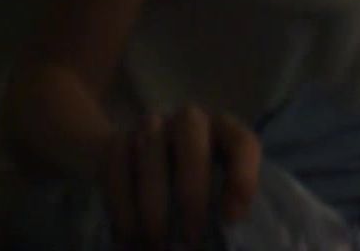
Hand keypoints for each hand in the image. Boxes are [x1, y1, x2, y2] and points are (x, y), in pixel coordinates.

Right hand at [100, 105, 260, 249]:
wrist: (147, 169)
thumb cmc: (195, 188)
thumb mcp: (217, 193)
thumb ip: (225, 204)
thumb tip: (226, 229)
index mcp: (224, 130)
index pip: (242, 141)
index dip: (242, 175)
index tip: (232, 218)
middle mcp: (189, 120)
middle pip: (191, 129)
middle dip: (192, 188)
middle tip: (191, 237)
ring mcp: (151, 126)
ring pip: (150, 148)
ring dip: (154, 206)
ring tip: (158, 246)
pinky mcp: (117, 143)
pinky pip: (116, 166)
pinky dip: (123, 208)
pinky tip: (130, 238)